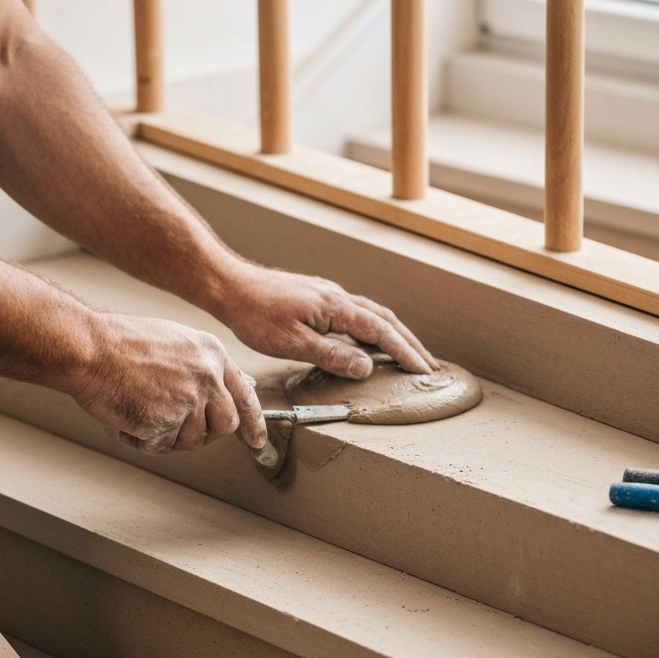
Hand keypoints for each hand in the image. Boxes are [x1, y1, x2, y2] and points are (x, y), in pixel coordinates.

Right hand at [72, 313, 265, 453]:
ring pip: (193, 440)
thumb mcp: (177, 342)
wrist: (90, 348)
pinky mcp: (166, 421)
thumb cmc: (121, 343)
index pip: (244, 395)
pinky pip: (161, 446)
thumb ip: (202, 367)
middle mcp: (208, 377)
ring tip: (141, 411)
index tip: (257, 440)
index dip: (254, 422)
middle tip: (177, 430)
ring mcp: (189, 400)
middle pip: (226, 425)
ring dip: (167, 436)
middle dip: (204, 433)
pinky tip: (127, 418)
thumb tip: (219, 393)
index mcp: (212, 354)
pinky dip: (141, 440)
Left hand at [219, 264, 437, 377]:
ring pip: (373, 314)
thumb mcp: (292, 343)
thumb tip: (367, 368)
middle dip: (409, 343)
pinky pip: (358, 312)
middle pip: (385, 320)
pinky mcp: (318, 297)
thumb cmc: (255, 315)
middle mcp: (338, 297)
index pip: (381, 332)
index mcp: (336, 308)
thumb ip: (331, 355)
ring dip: (395, 334)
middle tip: (428, 366)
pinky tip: (371, 337)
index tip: (423, 370)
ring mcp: (329, 295)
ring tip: (408, 353)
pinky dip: (375, 326)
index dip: (404, 352)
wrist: (230, 286)